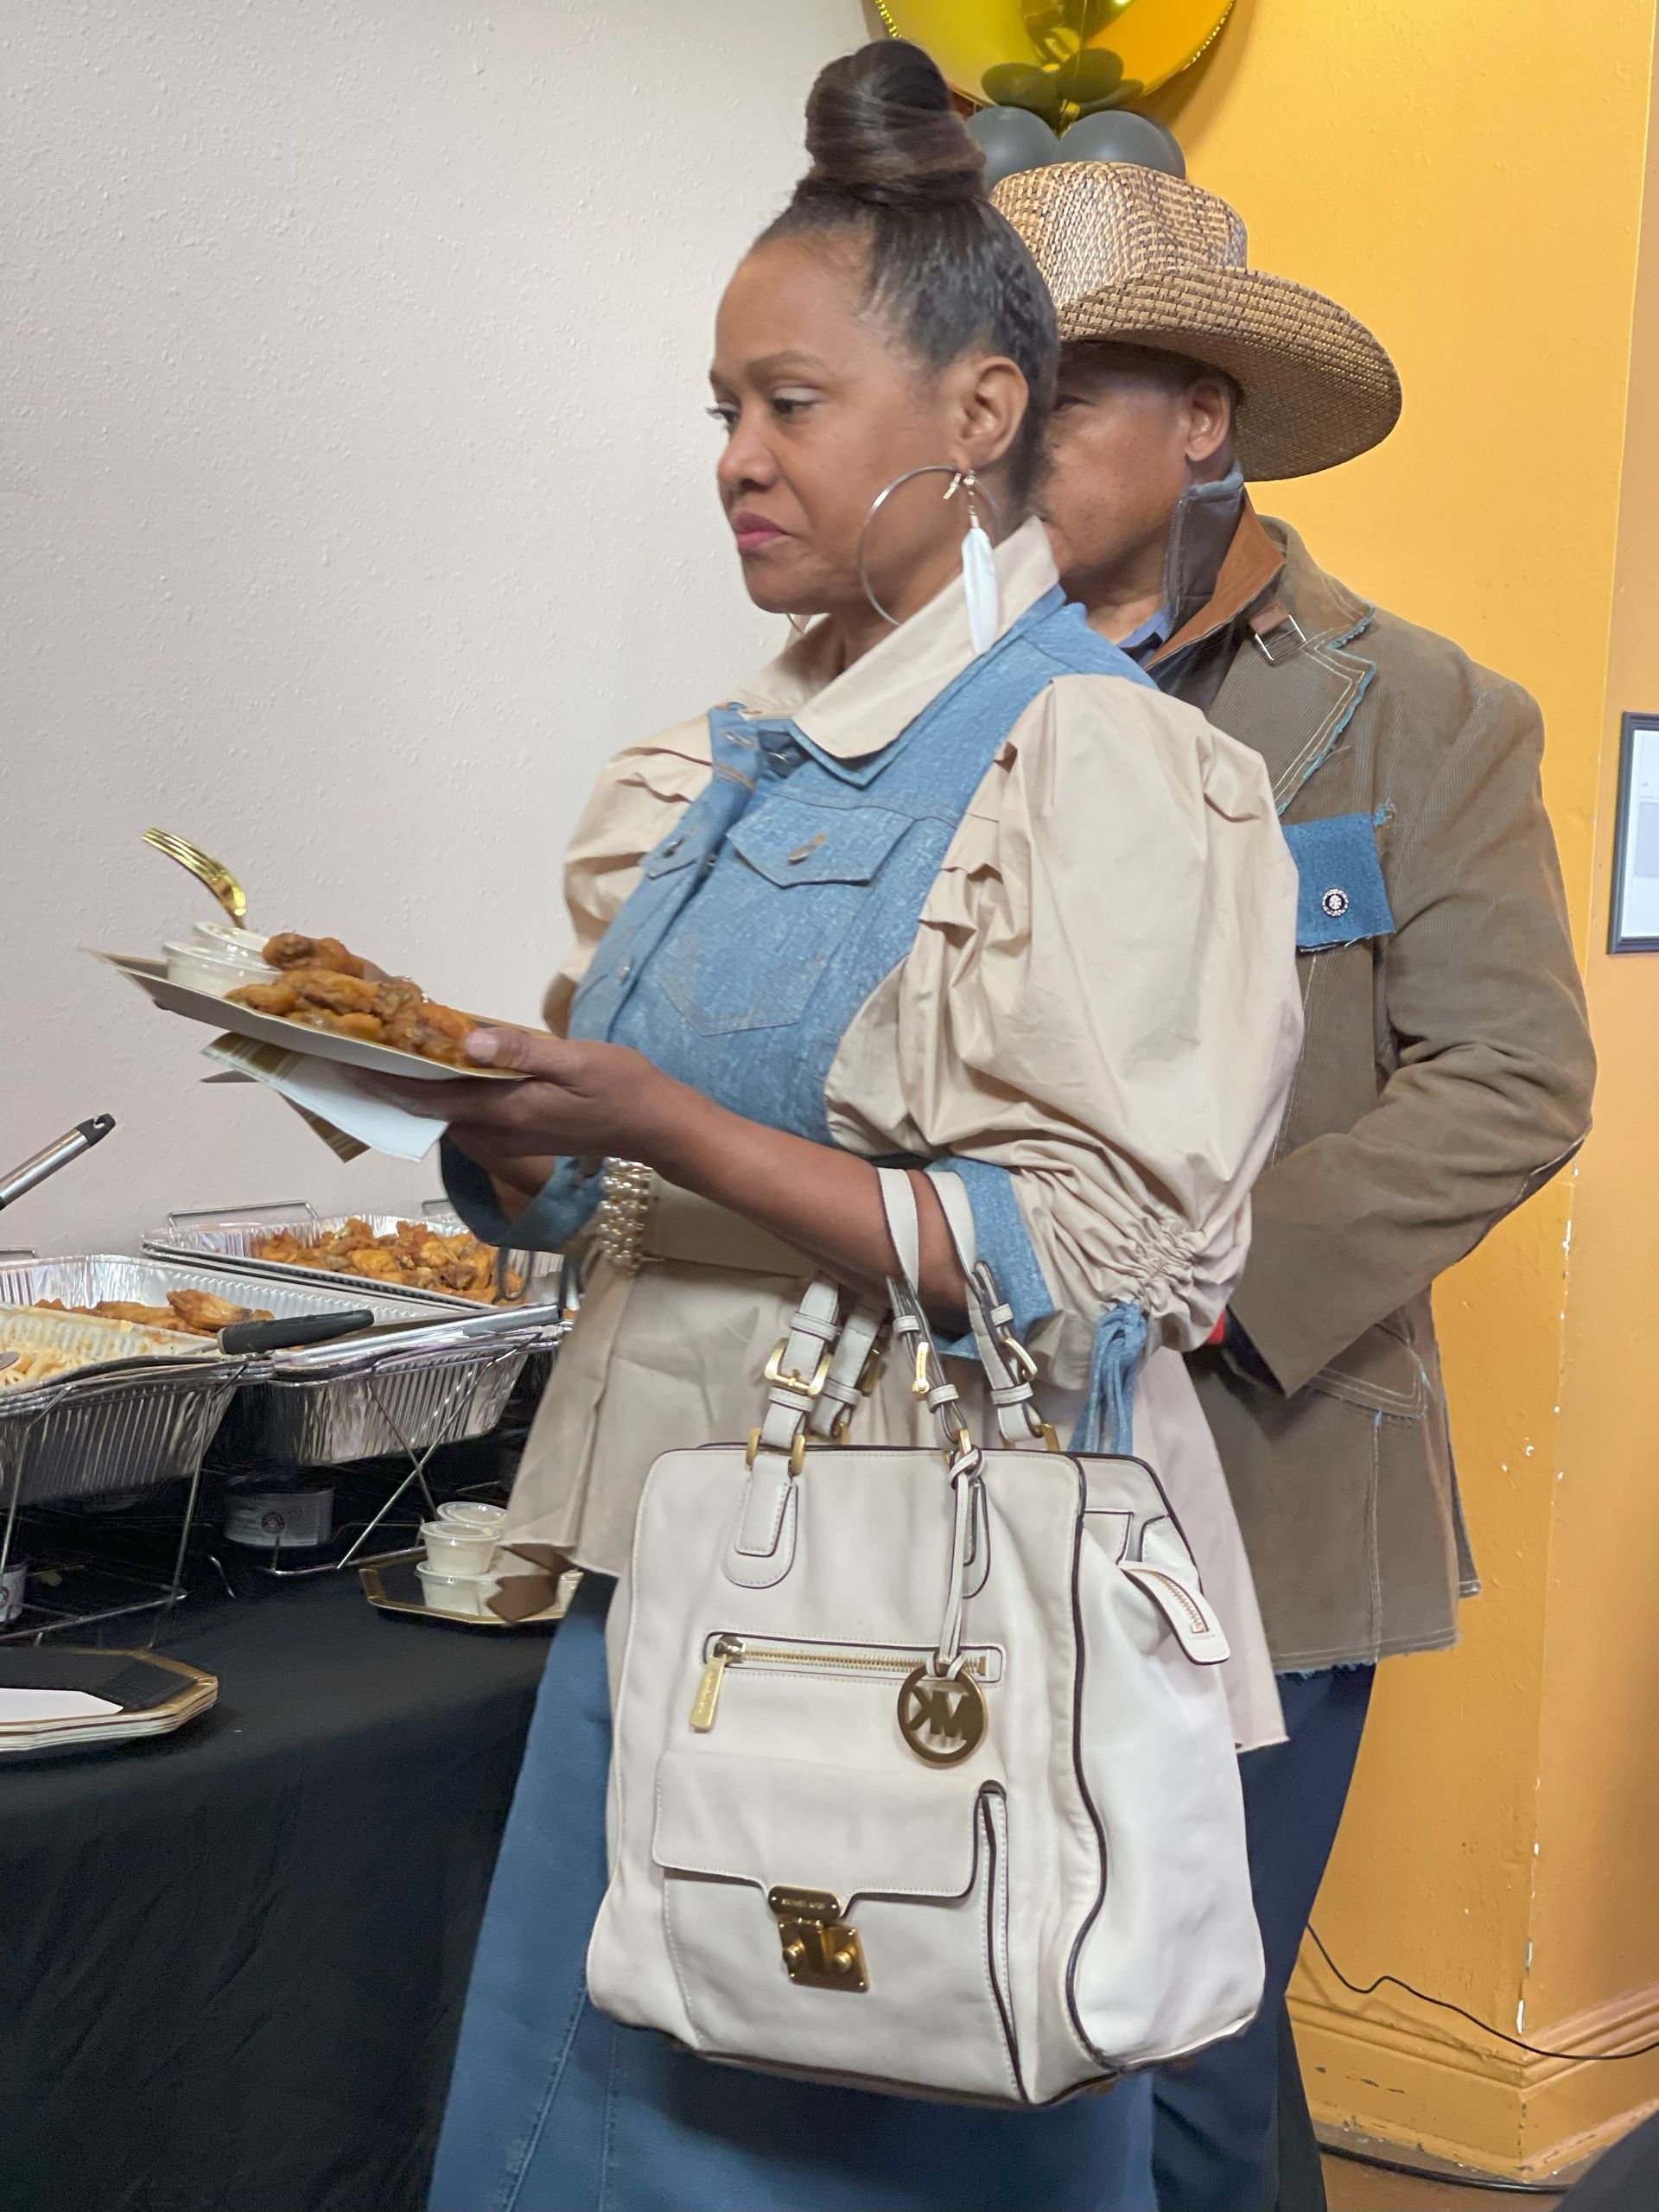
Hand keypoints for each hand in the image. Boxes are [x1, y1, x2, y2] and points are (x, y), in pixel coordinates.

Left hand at [371, 1028, 682, 1166]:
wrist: (657, 1126)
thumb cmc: (623, 1088)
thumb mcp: (577, 1062)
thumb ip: (522, 1052)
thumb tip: (469, 1042)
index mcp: (506, 1113)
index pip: (432, 1100)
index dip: (389, 1082)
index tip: (352, 1061)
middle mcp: (498, 1133)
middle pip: (431, 1112)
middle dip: (395, 1085)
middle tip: (363, 1048)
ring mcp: (508, 1138)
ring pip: (447, 1116)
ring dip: (419, 1091)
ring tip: (392, 1054)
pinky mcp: (518, 1134)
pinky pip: (468, 1117)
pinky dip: (447, 1095)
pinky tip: (445, 1069)